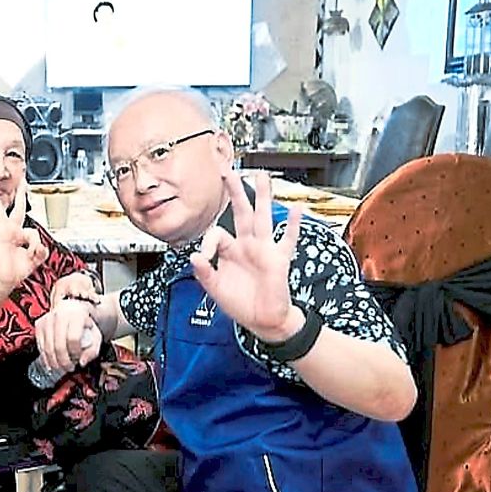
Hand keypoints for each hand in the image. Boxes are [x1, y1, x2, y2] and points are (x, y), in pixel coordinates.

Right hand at [0, 179, 47, 297]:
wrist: (7, 278)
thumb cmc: (19, 268)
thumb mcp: (37, 257)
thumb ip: (41, 248)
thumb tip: (37, 244)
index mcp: (23, 234)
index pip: (32, 229)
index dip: (36, 241)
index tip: (34, 248)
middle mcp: (12, 229)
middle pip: (18, 207)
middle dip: (20, 193)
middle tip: (22, 180)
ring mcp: (2, 230)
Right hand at [35, 299, 100, 371]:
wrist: (72, 309)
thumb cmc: (84, 323)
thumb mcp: (96, 335)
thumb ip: (92, 350)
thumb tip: (82, 362)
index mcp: (76, 315)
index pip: (73, 338)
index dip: (75, 352)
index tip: (78, 358)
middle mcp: (60, 315)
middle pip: (58, 345)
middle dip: (64, 361)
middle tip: (69, 368)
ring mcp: (47, 320)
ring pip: (48, 347)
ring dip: (54, 361)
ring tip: (61, 367)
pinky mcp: (39, 325)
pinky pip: (40, 345)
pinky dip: (46, 357)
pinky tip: (52, 362)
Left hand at [189, 171, 302, 340]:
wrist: (262, 320)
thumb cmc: (240, 304)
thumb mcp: (215, 289)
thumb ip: (204, 273)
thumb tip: (194, 257)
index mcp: (230, 251)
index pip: (218, 233)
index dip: (208, 241)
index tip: (202, 258)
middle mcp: (247, 245)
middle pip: (242, 212)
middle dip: (236, 192)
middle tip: (229, 170)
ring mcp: (264, 249)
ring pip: (264, 217)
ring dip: (263, 197)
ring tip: (263, 176)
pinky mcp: (279, 259)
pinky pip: (288, 239)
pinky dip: (293, 225)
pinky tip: (297, 210)